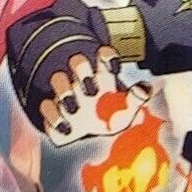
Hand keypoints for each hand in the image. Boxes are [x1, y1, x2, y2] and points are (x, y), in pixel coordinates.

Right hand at [37, 47, 151, 144]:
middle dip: (82, 71)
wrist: (87, 135)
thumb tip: (145, 88)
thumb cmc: (108, 117)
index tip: (112, 67)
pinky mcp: (50, 108)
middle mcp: (81, 79)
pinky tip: (66, 127)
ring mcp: (63, 91)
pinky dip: (54, 115)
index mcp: (102, 76)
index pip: (104, 56)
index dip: (107, 57)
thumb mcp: (126, 111)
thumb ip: (136, 99)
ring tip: (74, 109)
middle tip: (91, 91)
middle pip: (79, 62)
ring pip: (58, 79)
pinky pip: (46, 106)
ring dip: (65, 92)